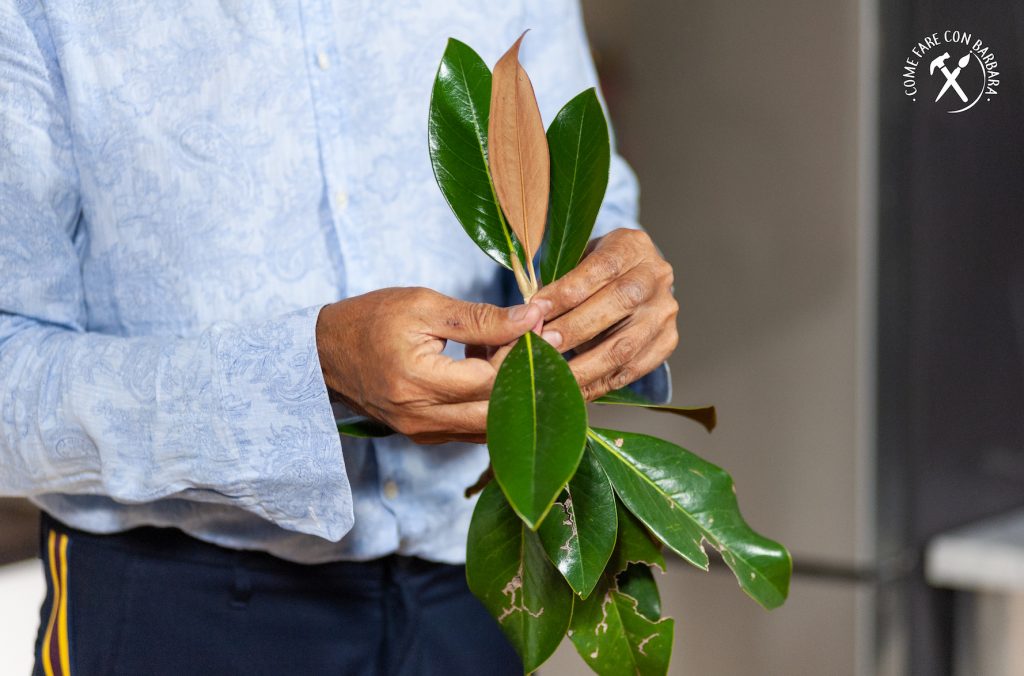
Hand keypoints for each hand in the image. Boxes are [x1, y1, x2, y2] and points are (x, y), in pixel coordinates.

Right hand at [317, 287, 543, 443]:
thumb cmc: (370, 320)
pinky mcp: (425, 436)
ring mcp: (423, 432)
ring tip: (516, 350)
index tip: (537, 323)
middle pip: (497, 410)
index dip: (521, 352)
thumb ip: (479, 317)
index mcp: (417, 381)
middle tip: (543, 342)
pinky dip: (491, 401)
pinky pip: (473, 428)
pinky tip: (491, 366)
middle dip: (527, 376)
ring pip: (490, 425)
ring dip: (512, 391)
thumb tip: (530, 316)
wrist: (326, 353)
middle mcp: (421, 417)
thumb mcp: (423, 306)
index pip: (489, 379)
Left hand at [530, 228, 678, 400]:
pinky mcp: (666, 342)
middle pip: (619, 302)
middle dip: (575, 328)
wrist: (633, 282)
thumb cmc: (593, 272)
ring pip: (626, 344)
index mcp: (632, 246)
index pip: (601, 266)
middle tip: (542, 345)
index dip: (567, 290)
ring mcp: (665, 312)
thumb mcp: (576, 261)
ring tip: (553, 375)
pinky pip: (632, 370)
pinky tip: (574, 390)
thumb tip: (528, 316)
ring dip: (585, 366)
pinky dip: (599, 383)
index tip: (535, 309)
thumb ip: (557, 283)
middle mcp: (656, 276)